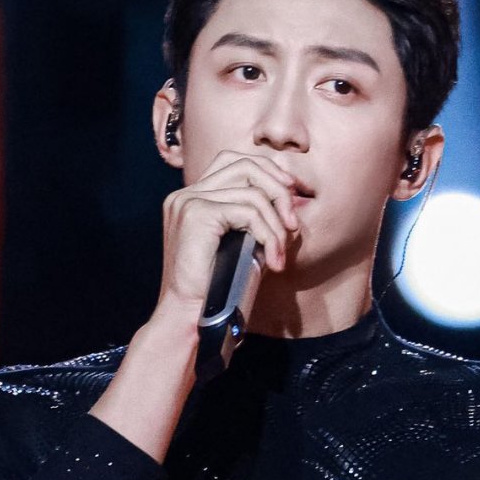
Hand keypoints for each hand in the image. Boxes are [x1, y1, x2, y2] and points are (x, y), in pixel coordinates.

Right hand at [157, 150, 300, 321]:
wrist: (188, 316)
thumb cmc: (214, 290)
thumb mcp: (238, 247)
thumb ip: (254, 221)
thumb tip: (290, 204)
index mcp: (191, 198)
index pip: (233, 162)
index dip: (267, 171)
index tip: (290, 192)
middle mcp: (186, 194)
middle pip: (244, 164)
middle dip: (278, 188)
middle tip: (293, 222)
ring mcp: (189, 201)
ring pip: (252, 191)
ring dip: (276, 223)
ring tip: (281, 252)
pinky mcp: (197, 214)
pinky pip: (248, 212)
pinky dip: (268, 235)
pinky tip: (273, 260)